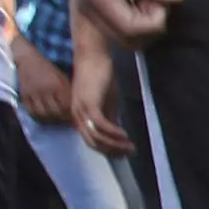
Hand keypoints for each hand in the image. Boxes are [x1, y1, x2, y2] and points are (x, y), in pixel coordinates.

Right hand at [15, 42, 75, 122]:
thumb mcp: (61, 78)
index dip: (71, 114)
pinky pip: (30, 110)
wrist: (28, 59)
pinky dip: (37, 116)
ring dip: (49, 119)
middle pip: (55, 111)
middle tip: (65, 121)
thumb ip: (68, 92)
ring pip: (42, 113)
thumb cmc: (48, 69)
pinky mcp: (24, 95)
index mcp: (58, 85)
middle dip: (62, 119)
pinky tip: (42, 116)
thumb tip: (76, 107)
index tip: (74, 117)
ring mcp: (34, 93)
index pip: (67, 105)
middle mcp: (46, 90)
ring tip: (54, 120)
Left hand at [70, 31, 135, 156]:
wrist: (93, 55)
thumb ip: (109, 115)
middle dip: (112, 151)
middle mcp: (77, 115)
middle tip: (130, 153)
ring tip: (131, 146)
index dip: (108, 149)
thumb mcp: (107, 99)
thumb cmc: (101, 73)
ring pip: (96, 137)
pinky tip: (125, 135)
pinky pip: (101, 126)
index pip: (91, 140)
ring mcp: (82, 110)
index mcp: (80, 115)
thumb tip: (116, 132)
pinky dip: (113, 133)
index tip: (124, 153)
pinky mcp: (90, 104)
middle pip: (93, 142)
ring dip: (115, 145)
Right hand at [71, 0, 185, 45]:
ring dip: (143, 25)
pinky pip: (119, 31)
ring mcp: (89, 15)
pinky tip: (138, 0)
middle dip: (149, 25)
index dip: (154, 21)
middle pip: (128, 40)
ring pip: (124, 39)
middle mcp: (89, 11)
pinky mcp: (94, 15)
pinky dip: (135, 22)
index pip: (131, 28)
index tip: (161, 0)